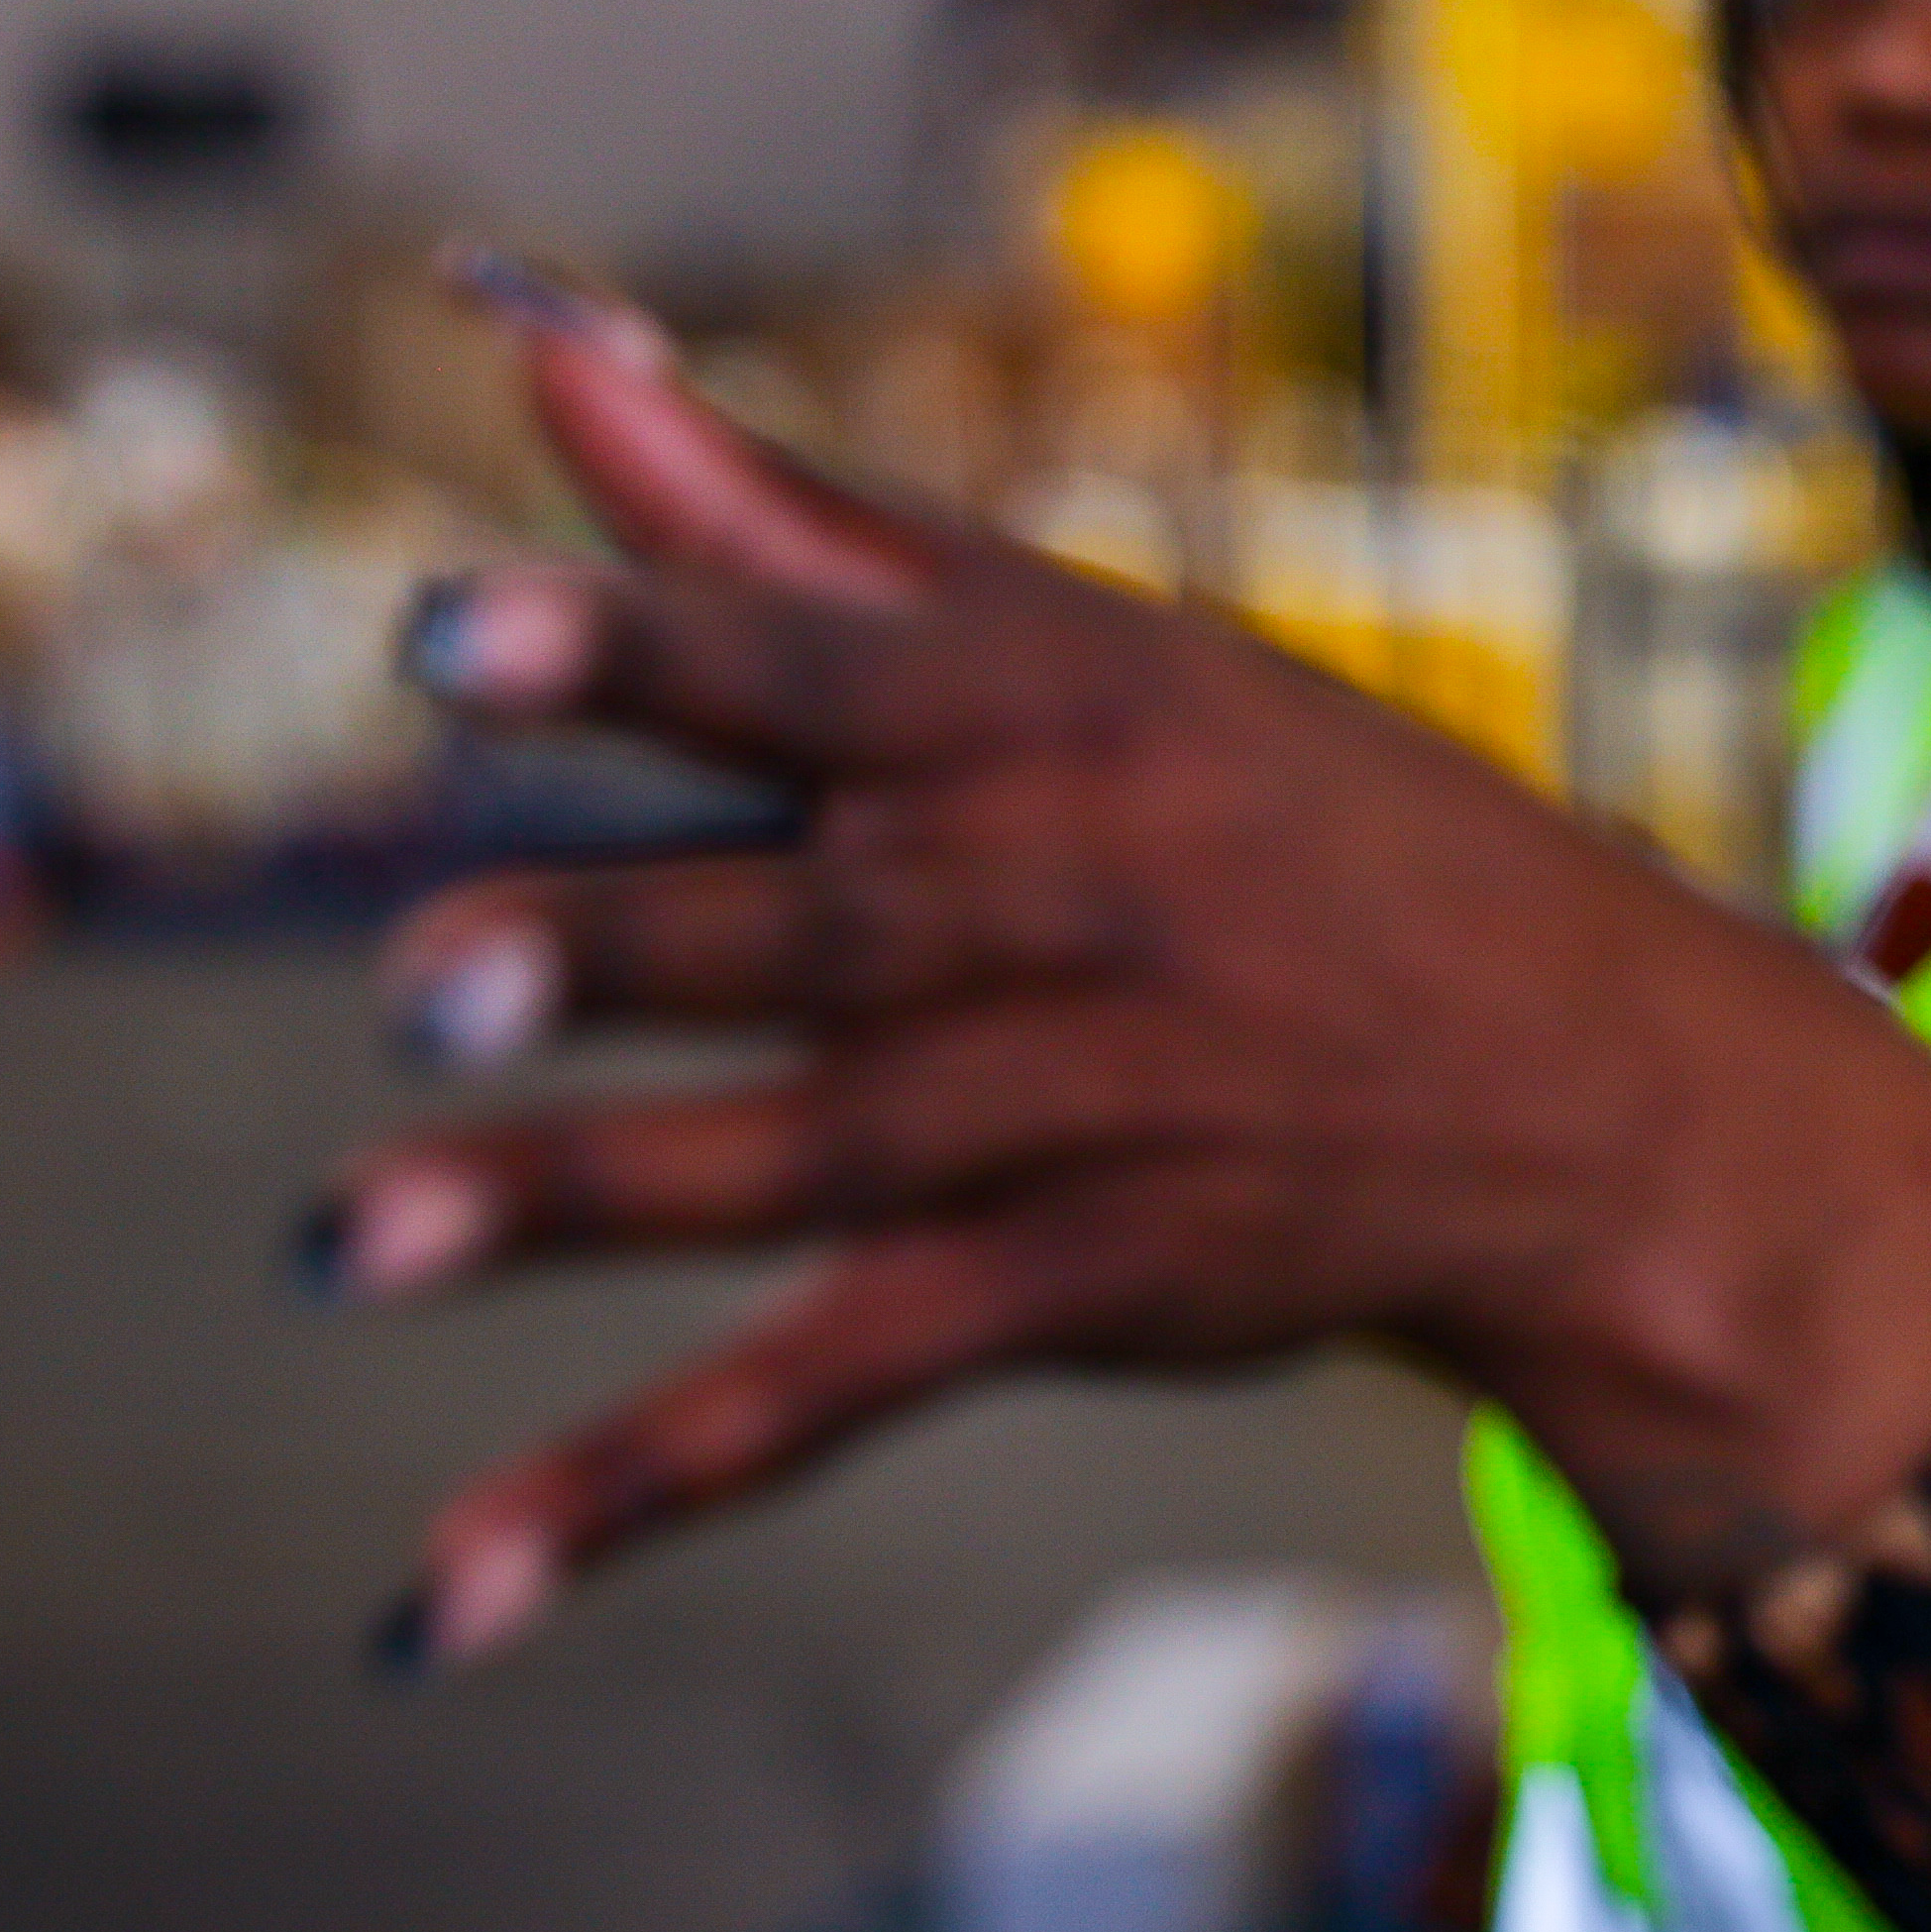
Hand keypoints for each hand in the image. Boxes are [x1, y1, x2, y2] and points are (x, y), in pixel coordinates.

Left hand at [312, 300, 1930, 1667]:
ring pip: (790, 1161)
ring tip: (347, 1238)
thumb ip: (776, 524)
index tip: (450, 632)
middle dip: (616, 950)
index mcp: (1040, 712)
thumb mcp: (1076, 642)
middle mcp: (1042, 904)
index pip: (815, 667)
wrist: (1583, 1084)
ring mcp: (1059, 1109)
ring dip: (569, 1201)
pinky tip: (447, 1590)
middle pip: (801, 926)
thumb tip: (535, 341)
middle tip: (416, 974)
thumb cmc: (1276, 814)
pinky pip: (825, 1392)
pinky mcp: (1066, 1284)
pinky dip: (635, 1490)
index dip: (639, 647)